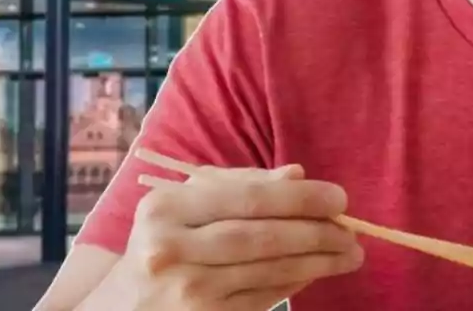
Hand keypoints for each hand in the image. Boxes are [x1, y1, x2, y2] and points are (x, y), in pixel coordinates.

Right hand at [123, 163, 363, 309]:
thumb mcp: (188, 204)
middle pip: (261, 237)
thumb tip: (297, 175)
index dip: (300, 198)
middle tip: (351, 231)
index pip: (248, 198)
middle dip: (316, 233)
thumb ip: (242, 185)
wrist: (122, 307)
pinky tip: (316, 272)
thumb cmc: (164, 241)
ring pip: (267, 272)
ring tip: (348, 253)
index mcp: (166, 208)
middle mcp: (171, 250)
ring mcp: (186, 292)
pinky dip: (295, 283)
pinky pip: (262, 299)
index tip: (339, 197)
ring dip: (317, 262)